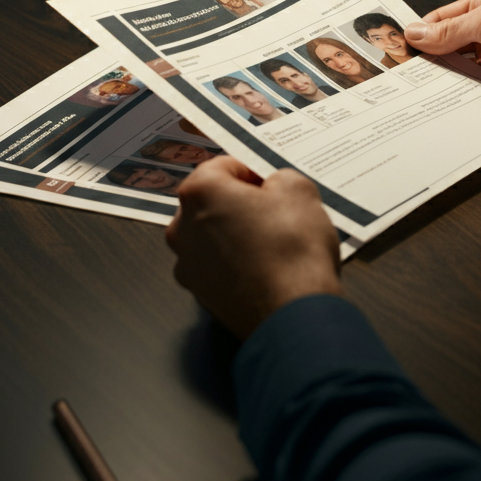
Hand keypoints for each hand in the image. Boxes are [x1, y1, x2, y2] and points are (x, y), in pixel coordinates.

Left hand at [166, 156, 341, 338]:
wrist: (294, 313)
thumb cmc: (292, 249)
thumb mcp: (299, 190)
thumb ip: (280, 178)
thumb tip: (275, 187)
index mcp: (199, 192)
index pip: (224, 166)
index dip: (254, 172)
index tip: (273, 184)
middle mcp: (182, 227)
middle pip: (213, 202)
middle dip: (242, 203)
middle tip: (277, 212)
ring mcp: (188, 265)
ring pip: (214, 236)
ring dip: (238, 234)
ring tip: (275, 242)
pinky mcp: (201, 295)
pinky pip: (219, 267)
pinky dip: (238, 263)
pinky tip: (267, 267)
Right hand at [404, 0, 480, 118]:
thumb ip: (451, 30)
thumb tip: (416, 34)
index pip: (444, 20)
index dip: (422, 34)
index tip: (400, 50)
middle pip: (451, 50)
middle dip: (432, 62)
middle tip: (405, 76)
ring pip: (463, 74)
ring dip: (448, 82)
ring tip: (420, 94)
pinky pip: (479, 94)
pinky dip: (466, 99)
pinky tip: (449, 105)